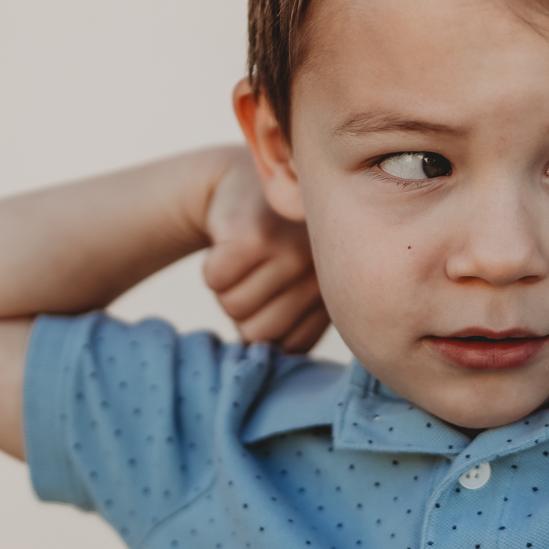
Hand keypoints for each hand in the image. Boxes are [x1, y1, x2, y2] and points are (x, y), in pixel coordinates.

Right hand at [200, 150, 329, 351]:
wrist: (245, 184)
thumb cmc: (274, 246)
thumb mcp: (299, 281)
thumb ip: (300, 321)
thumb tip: (273, 364)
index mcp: (334, 287)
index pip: (291, 347)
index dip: (271, 330)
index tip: (275, 298)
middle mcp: (316, 269)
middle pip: (259, 332)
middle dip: (245, 312)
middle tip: (254, 277)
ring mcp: (285, 250)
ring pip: (234, 308)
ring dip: (228, 288)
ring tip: (246, 260)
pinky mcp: (251, 236)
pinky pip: (216, 281)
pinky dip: (213, 267)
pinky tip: (230, 245)